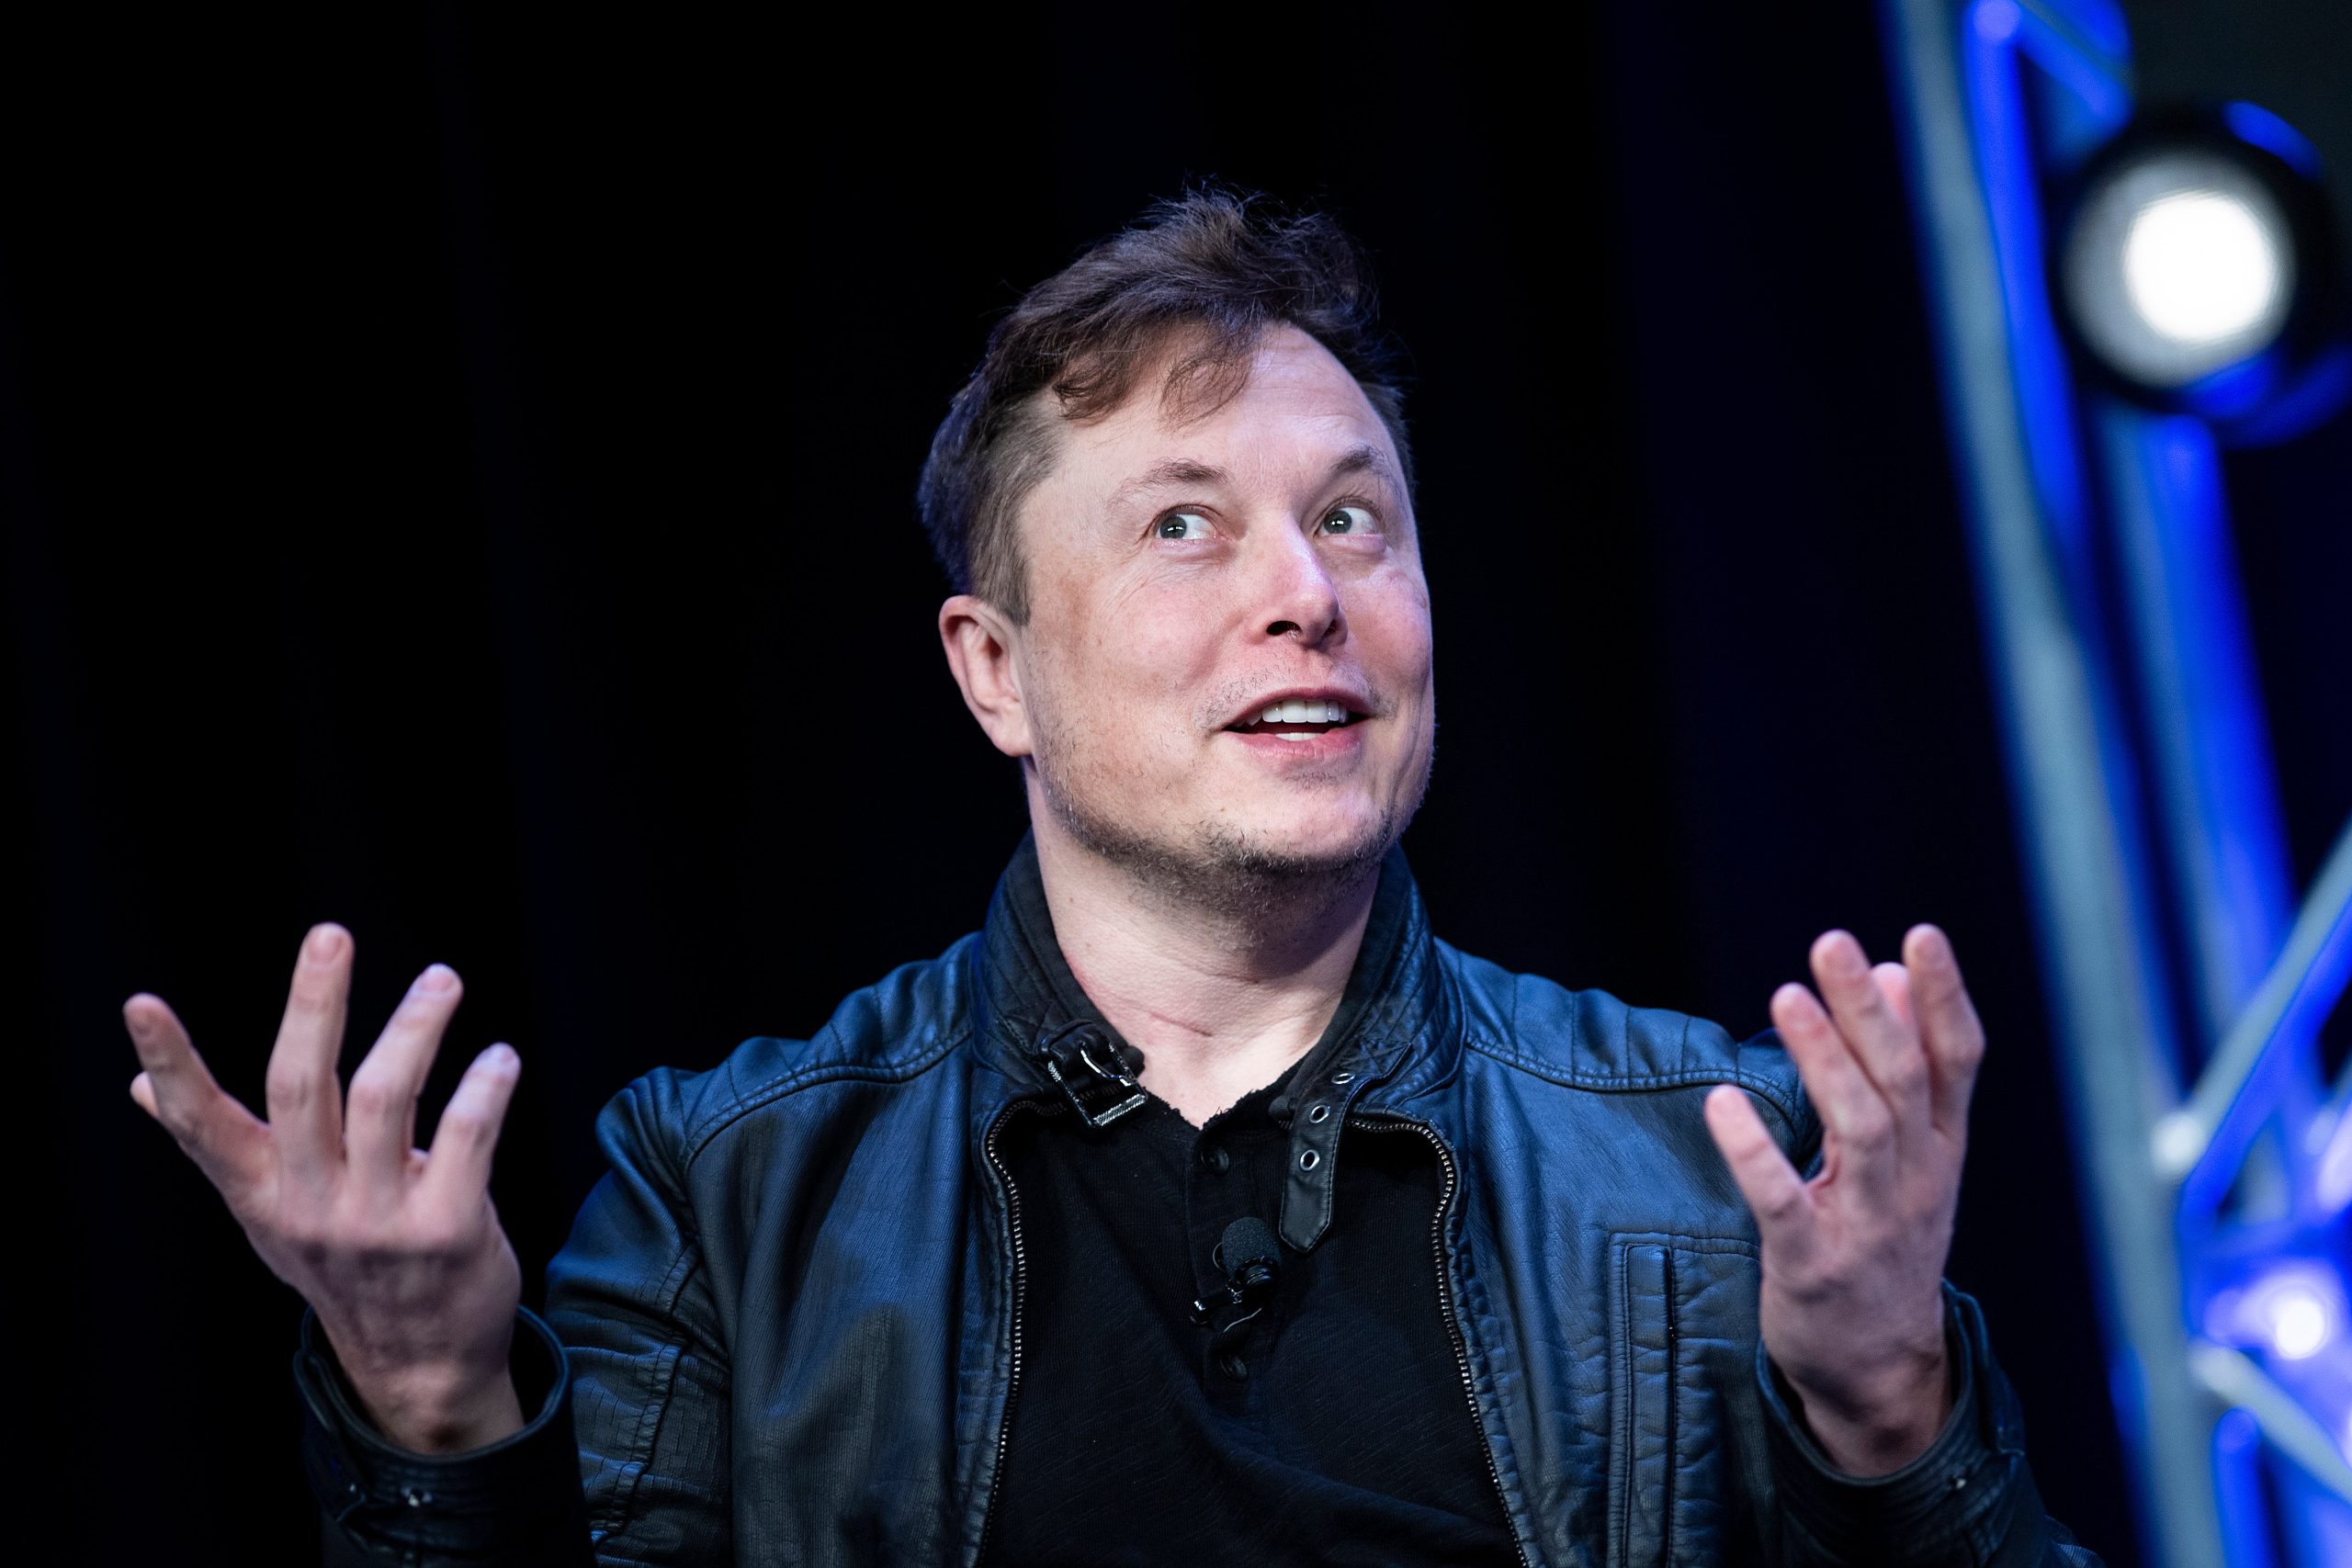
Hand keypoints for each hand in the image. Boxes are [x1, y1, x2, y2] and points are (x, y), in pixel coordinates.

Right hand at [124, 923, 526, 1453]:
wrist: (418, 1366)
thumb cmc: (343, 1263)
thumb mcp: (271, 1214)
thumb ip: (221, 1146)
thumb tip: (139, 1089)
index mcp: (260, 1194)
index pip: (201, 1122)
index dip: (171, 1063)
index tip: (139, 1003)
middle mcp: (310, 1207)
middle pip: (300, 1087)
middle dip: (313, 1005)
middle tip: (329, 936)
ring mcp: (377, 1222)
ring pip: (387, 1099)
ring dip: (415, 1028)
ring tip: (441, 980)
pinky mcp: (447, 1232)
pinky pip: (466, 1139)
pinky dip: (484, 1087)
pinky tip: (499, 1058)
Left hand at [1703, 925, 1984, 1475]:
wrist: (1879, 1370)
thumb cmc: (1887, 1241)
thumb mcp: (1914, 1159)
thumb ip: (1907, 1069)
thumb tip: (1891, 971)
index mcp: (1943, 1149)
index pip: (1958, 1062)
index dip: (1944, 997)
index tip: (1921, 934)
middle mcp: (1918, 1180)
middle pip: (1901, 1081)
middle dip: (1868, 1010)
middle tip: (1831, 944)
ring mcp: (1868, 1224)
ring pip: (1859, 1129)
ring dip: (1822, 1059)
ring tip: (1786, 998)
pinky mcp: (1811, 1263)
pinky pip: (1781, 1201)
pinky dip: (1753, 1151)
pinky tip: (1722, 1103)